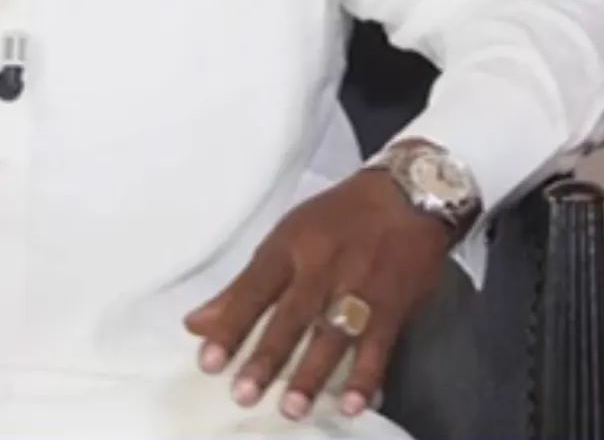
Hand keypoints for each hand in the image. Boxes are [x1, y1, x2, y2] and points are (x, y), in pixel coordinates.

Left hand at [183, 167, 451, 421]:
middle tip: (244, 393)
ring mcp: (359, 289)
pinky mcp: (393, 306)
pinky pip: (378, 346)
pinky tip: (352, 404)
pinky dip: (365, 376)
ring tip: (292, 408)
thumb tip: (196, 324)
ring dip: (312, 373)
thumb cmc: (335, 220)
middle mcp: (321, 269)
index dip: (231, 325)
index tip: (208, 360)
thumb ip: (243, 285)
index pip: (254, 289)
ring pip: (332, 334)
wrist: (406, 196)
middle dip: (268, 356)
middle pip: (291, 315)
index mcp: (289, 248)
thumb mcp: (285, 238)